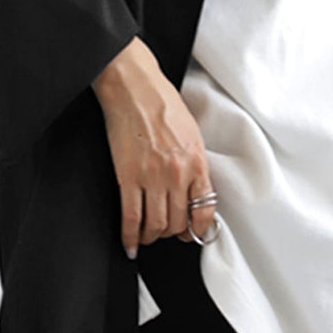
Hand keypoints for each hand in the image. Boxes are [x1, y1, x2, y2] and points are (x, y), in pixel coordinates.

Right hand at [92, 38, 218, 257]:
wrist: (135, 88)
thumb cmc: (162, 104)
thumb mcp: (192, 133)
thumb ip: (195, 163)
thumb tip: (194, 190)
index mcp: (196, 162)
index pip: (204, 209)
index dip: (198, 228)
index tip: (193, 234)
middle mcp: (177, 173)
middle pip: (178, 221)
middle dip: (173, 233)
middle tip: (168, 234)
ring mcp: (152, 177)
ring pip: (156, 224)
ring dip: (152, 236)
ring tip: (149, 237)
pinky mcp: (128, 177)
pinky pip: (131, 216)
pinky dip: (130, 235)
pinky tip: (130, 244)